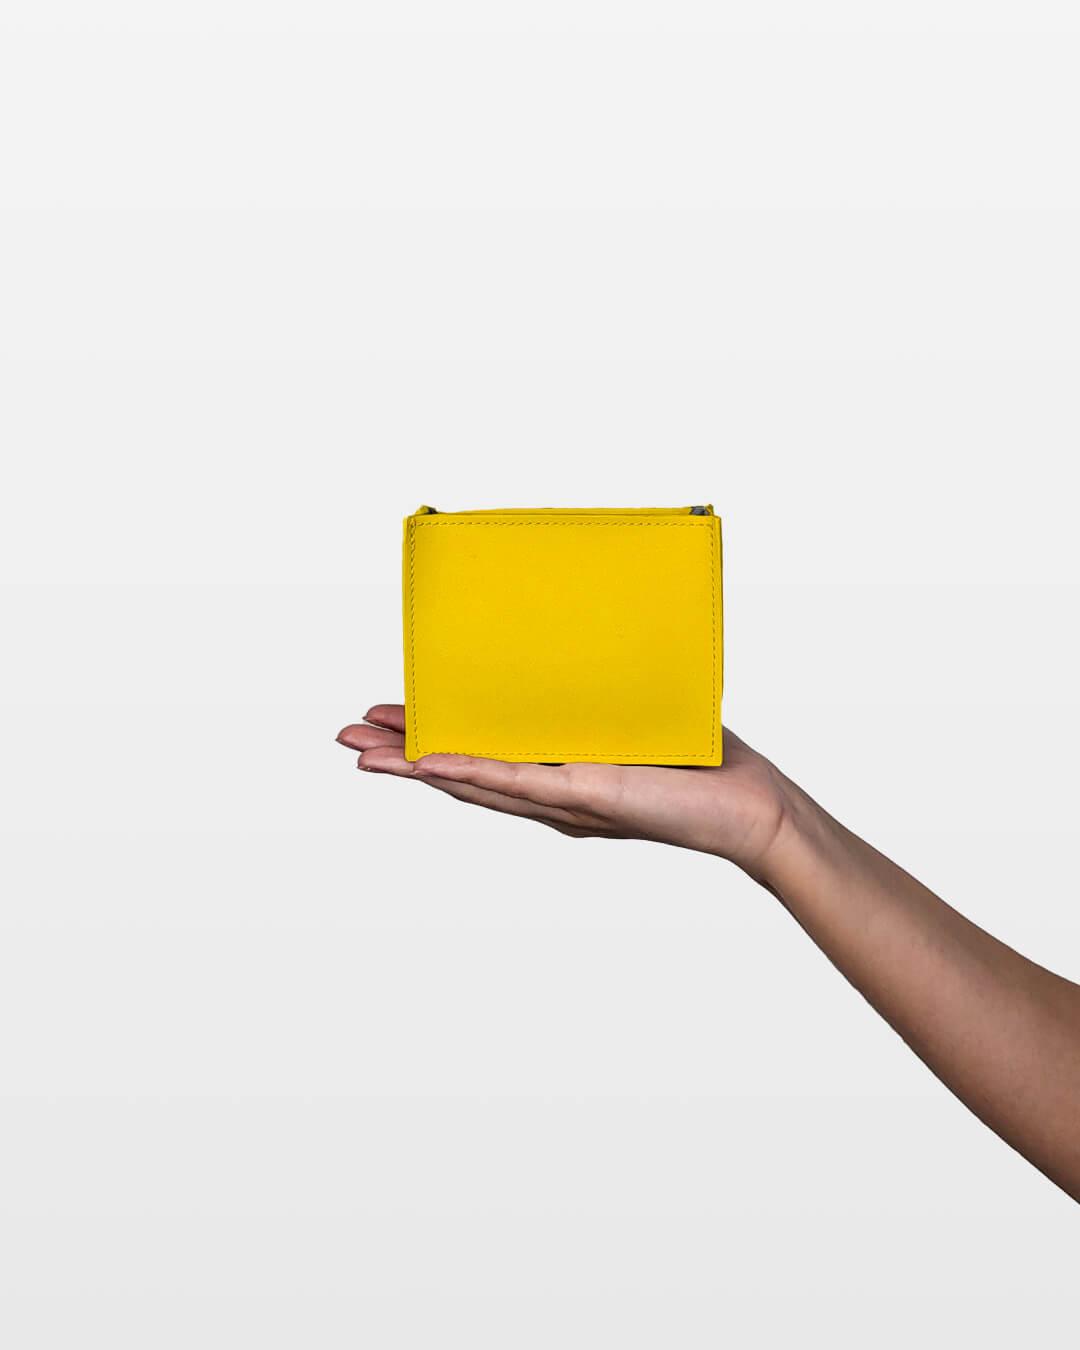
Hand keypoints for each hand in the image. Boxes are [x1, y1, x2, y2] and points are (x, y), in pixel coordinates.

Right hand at [336, 704, 789, 875]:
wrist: (748, 805)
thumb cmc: (699, 760)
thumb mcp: (633, 711)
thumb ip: (595, 686)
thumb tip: (568, 631)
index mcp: (553, 774)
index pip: (478, 755)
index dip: (426, 740)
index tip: (385, 718)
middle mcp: (549, 793)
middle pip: (458, 773)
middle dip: (398, 757)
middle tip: (344, 739)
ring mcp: (563, 797)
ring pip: (472, 781)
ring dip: (413, 767)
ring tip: (361, 754)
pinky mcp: (588, 794)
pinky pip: (517, 781)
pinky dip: (468, 771)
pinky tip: (425, 763)